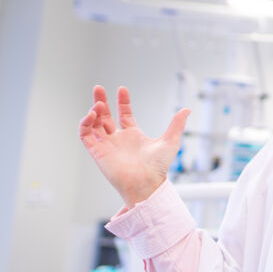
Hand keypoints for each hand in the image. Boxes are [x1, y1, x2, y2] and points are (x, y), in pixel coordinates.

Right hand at [79, 85, 189, 206]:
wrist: (146, 183)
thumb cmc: (158, 168)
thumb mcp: (170, 142)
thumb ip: (176, 124)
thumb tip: (187, 109)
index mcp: (134, 136)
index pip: (124, 114)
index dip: (122, 101)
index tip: (122, 89)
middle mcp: (119, 140)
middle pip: (105, 117)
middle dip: (101, 101)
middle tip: (98, 88)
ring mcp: (107, 145)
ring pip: (94, 124)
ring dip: (93, 112)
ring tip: (98, 104)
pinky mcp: (98, 152)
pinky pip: (85, 136)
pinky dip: (85, 124)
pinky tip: (92, 114)